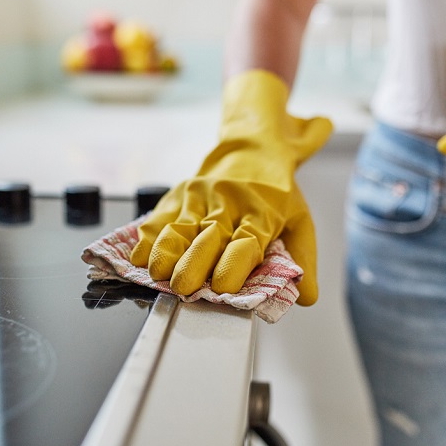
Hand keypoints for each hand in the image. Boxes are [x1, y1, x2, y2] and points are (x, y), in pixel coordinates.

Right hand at [130, 70, 331, 304]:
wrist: (252, 147)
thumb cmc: (275, 192)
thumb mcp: (299, 219)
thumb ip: (302, 258)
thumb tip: (306, 298)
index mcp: (261, 213)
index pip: (247, 241)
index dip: (233, 264)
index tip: (223, 286)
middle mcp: (229, 203)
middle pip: (208, 236)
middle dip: (193, 264)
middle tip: (183, 288)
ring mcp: (201, 197)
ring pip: (180, 227)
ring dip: (166, 251)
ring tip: (158, 275)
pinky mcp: (180, 194)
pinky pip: (160, 217)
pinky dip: (147, 238)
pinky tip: (139, 257)